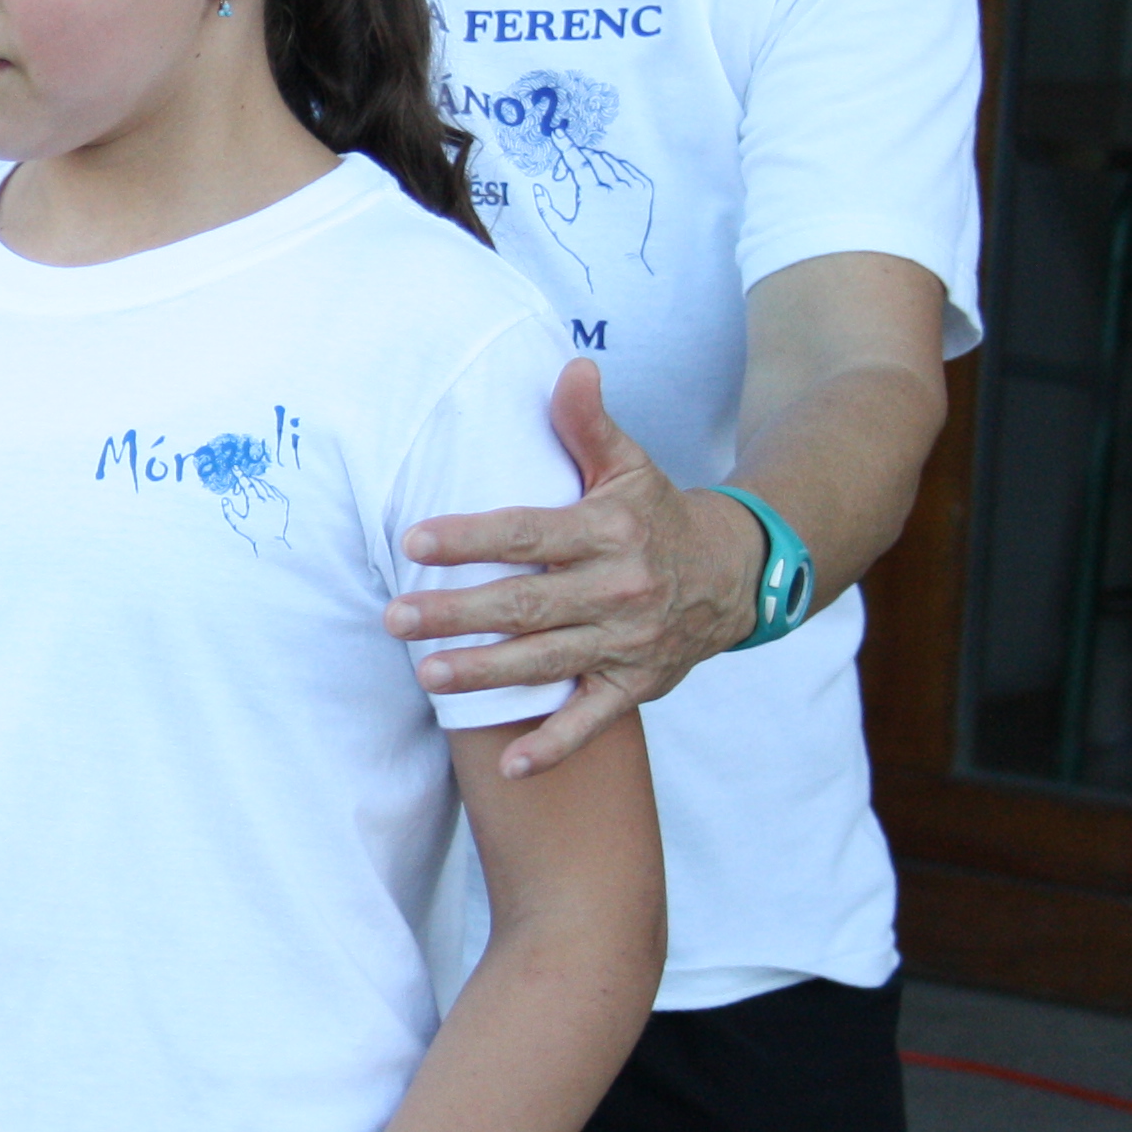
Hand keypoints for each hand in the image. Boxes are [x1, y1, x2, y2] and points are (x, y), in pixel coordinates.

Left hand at [387, 357, 758, 775]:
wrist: (736, 575)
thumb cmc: (656, 514)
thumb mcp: (628, 465)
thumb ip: (588, 423)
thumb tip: (572, 365)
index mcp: (608, 531)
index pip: (528, 534)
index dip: (471, 538)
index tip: (415, 541)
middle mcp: (619, 590)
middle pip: (526, 605)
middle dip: (458, 613)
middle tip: (395, 618)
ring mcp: (629, 642)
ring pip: (547, 662)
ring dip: (486, 674)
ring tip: (427, 675)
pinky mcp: (638, 685)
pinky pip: (593, 720)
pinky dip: (555, 745)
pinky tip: (510, 765)